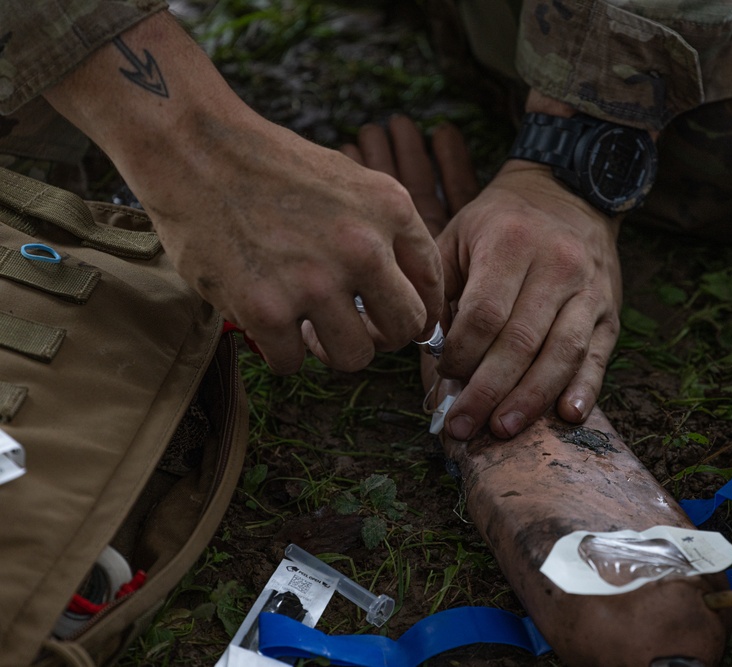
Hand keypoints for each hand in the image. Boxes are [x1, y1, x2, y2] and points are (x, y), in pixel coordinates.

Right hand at [43, 12, 442, 373]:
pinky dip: (279, 350)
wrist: (194, 147)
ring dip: (331, 349)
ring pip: (354, 357)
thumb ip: (385, 231)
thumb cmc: (271, 165)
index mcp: (391, 210)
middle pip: (403, 329)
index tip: (400, 323)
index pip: (432, 285)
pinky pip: (292, 362)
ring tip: (308, 326)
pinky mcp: (266, 309)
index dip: (420, 313)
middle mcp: (363, 247)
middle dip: (381, 337)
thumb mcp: (351, 180)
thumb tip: (412, 295)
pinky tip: (267, 321)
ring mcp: (315, 280)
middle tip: (355, 329)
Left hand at [437, 159, 622, 439]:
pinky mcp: (610, 310)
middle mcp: (557, 265)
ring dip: (531, 399)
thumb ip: (440, 290)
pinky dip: (585, 388)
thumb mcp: (460, 236)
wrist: (567, 191)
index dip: (462, 354)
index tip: (444, 376)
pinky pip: (599, 355)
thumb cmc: (501, 222)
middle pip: (521, 342)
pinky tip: (567, 416)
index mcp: (511, 244)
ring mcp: (589, 290)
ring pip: (561, 354)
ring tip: (503, 429)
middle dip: (488, 391)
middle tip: (463, 426)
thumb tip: (428, 353)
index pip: (484, 314)